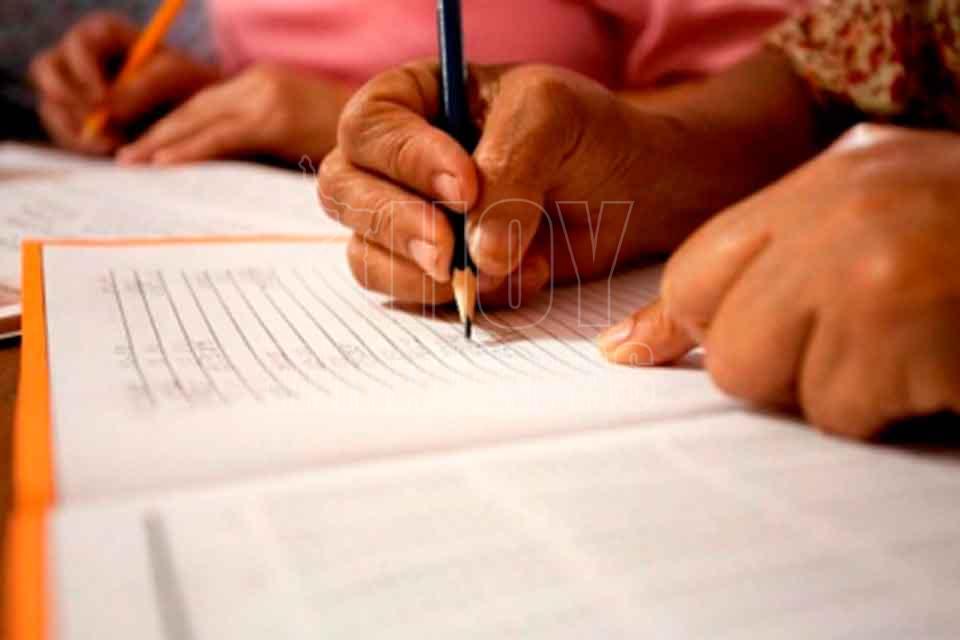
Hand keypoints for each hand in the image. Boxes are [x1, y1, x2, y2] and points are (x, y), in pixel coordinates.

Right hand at [29, 12, 217, 154]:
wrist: (198, 116)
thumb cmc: (189, 85)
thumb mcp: (172, 79)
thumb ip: (140, 89)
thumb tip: (104, 109)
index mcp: (102, 34)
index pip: (75, 45)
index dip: (83, 72)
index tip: (102, 100)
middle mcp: (79, 57)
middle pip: (44, 70)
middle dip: (67, 99)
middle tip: (95, 125)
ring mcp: (72, 88)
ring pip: (50, 105)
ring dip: (76, 127)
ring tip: (115, 143)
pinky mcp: (74, 117)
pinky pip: (61, 131)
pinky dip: (81, 144)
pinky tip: (111, 150)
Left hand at [117, 65, 351, 165]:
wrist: (397, 126)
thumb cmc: (358, 145)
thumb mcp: (304, 136)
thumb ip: (270, 143)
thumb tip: (235, 174)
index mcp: (266, 85)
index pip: (206, 104)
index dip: (172, 125)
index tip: (145, 147)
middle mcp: (261, 83)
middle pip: (195, 106)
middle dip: (156, 131)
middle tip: (124, 158)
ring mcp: (268, 96)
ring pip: (200, 117)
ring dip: (161, 141)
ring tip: (132, 163)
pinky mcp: (276, 117)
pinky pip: (222, 135)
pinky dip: (188, 148)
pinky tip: (163, 162)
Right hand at [318, 61, 705, 305]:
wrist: (634, 195)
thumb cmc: (590, 136)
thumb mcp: (552, 119)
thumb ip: (508, 171)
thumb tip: (477, 252)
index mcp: (416, 100)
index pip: (370, 127)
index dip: (406, 161)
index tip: (465, 186)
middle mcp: (399, 162)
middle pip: (346, 192)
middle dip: (398, 224)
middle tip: (449, 248)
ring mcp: (412, 220)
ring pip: (366, 254)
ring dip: (426, 271)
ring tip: (507, 262)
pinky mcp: (436, 272)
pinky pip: (412, 296)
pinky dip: (466, 297)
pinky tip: (524, 275)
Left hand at [598, 124, 959, 438]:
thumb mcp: (869, 222)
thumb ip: (753, 274)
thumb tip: (629, 347)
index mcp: (833, 176)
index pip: (697, 267)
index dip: (704, 324)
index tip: (726, 344)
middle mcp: (842, 209)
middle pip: (726, 343)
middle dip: (780, 369)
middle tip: (857, 348)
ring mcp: (869, 266)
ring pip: (773, 385)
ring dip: (840, 393)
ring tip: (909, 352)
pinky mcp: (901, 328)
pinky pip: (840, 413)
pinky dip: (888, 414)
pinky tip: (938, 371)